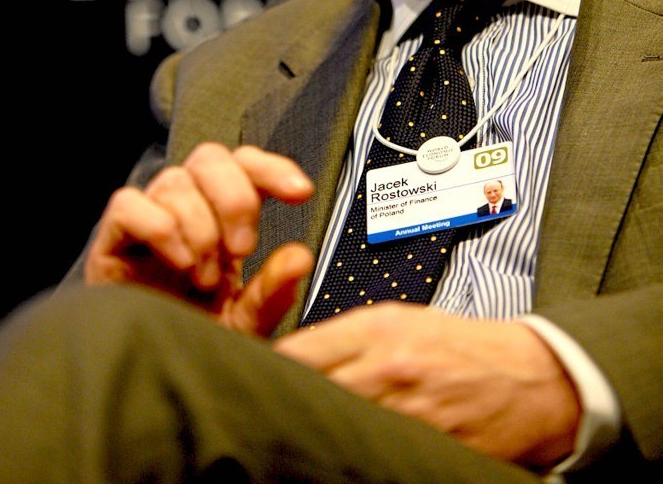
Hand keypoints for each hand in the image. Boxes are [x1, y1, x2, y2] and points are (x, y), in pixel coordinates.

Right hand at [84, 142, 314, 334]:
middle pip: (210, 158)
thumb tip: (300, 256)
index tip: (300, 194)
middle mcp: (185, 208)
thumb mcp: (243, 325)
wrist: (144, 380)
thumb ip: (271, 293)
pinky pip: (128, 204)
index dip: (272, 168)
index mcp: (221, 218)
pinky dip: (158, 226)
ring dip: (200, 227)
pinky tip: (178, 261)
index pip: (245, 164)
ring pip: (176, 181)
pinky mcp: (111, 241)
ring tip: (205, 277)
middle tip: (241, 249)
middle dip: (235, 198)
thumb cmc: (190, 342)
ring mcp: (147, 220)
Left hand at [274, 303, 580, 469]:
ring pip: (337, 426)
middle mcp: (387, 368)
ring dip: (315, 434)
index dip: (269, 369)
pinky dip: (352, 457)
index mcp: (378, 328)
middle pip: (311, 391)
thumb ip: (349, 337)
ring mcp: (405, 412)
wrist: (528, 377)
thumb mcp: (403, 321)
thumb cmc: (463, 347)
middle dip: (285, 404)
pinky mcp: (424, 447)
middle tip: (261, 417)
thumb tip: (298, 356)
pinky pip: (372, 457)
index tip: (250, 379)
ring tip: (299, 440)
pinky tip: (342, 458)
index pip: (300, 350)